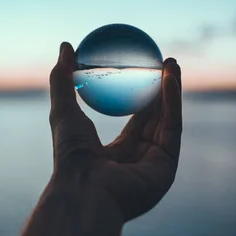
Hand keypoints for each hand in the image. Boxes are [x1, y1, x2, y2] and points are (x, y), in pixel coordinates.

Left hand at [49, 42, 181, 221]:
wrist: (84, 189)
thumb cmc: (70, 156)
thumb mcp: (63, 111)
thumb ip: (63, 80)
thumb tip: (65, 46)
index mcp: (116, 156)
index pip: (135, 122)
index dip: (141, 96)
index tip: (143, 71)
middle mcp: (138, 161)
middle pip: (156, 120)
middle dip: (162, 92)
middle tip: (162, 63)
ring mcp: (155, 165)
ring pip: (167, 121)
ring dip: (170, 90)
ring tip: (171, 63)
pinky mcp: (168, 167)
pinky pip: (172, 128)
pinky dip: (172, 102)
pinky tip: (170, 78)